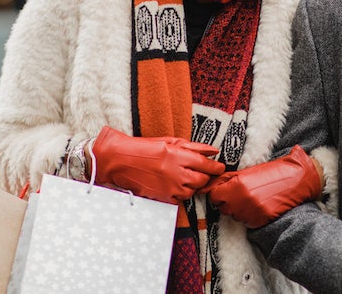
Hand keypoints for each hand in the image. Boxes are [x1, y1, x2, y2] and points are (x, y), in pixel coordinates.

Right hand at [91, 126, 224, 202]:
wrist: (121, 161)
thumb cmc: (145, 148)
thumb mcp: (170, 142)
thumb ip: (194, 147)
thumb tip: (213, 151)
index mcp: (178, 155)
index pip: (205, 164)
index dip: (215, 167)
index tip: (219, 168)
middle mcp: (175, 173)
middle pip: (201, 180)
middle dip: (204, 176)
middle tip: (200, 172)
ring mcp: (169, 187)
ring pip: (192, 191)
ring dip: (191, 185)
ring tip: (181, 176)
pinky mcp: (162, 198)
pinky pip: (180, 199)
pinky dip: (180, 193)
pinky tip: (172, 184)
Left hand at [202, 145, 321, 227]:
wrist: (298, 180)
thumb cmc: (274, 172)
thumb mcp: (249, 171)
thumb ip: (228, 178)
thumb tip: (210, 184)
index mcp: (239, 185)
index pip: (214, 195)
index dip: (218, 192)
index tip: (223, 190)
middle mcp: (243, 201)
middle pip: (222, 207)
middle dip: (227, 201)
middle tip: (238, 193)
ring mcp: (251, 212)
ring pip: (233, 215)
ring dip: (238, 209)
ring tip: (251, 198)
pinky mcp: (260, 221)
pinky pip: (246, 222)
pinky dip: (249, 215)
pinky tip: (258, 205)